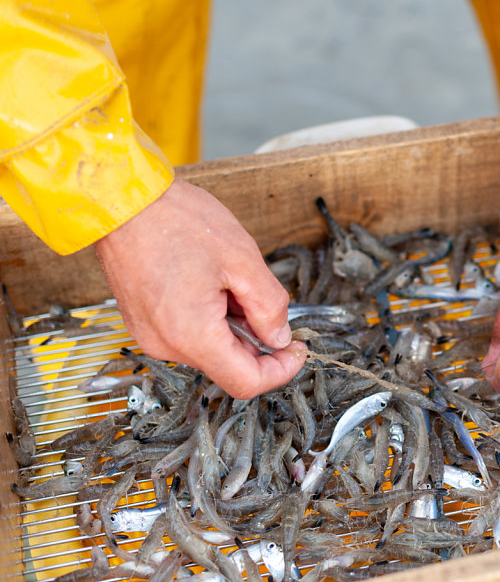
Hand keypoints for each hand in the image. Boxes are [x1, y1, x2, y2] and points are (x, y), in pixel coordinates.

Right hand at [94, 179, 305, 397]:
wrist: (121, 199)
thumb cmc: (176, 221)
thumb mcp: (243, 260)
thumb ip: (270, 306)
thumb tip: (280, 336)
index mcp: (192, 335)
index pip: (245, 382)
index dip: (280, 370)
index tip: (296, 349)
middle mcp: (165, 344)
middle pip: (228, 364)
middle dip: (255, 337)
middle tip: (259, 295)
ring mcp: (150, 334)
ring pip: (209, 348)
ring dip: (232, 323)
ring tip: (228, 279)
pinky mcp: (143, 322)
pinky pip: (187, 334)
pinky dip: (209, 317)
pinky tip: (209, 281)